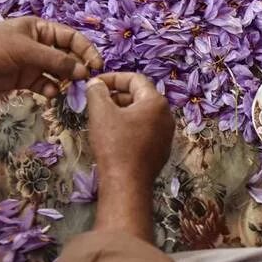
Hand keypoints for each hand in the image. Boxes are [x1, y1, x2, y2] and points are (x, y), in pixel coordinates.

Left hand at [0, 17, 102, 96]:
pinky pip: (45, 84)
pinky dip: (50, 90)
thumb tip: (83, 71)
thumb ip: (55, 61)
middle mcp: (40, 45)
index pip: (72, 38)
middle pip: (68, 56)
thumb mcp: (26, 50)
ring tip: (71, 91)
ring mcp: (32, 62)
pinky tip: (50, 94)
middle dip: (78, 68)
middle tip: (86, 82)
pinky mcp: (24, 79)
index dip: (86, 50)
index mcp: (41, 29)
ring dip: (66, 82)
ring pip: (58, 72)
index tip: (97, 66)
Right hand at [86, 72, 173, 186]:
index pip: (135, 79)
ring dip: (122, 111)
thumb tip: (96, 83)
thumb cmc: (115, 144)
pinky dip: (129, 127)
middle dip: (116, 95)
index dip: (113, 78)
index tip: (95, 84)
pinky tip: (113, 136)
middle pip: (140, 96)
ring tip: (102, 118)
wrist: (127, 183)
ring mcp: (166, 134)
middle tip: (96, 102)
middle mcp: (167, 116)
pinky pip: (145, 130)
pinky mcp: (161, 150)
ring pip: (142, 114)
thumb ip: (97, 91)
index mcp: (156, 102)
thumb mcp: (101, 112)